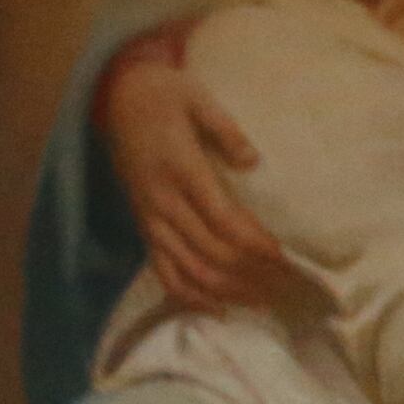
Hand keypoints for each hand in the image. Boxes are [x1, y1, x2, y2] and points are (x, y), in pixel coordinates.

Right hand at [97, 29, 294, 315]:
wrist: (117, 99)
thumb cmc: (165, 95)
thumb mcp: (198, 97)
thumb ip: (226, 130)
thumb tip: (252, 162)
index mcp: (181, 170)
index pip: (224, 220)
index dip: (256, 245)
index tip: (285, 259)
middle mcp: (163, 202)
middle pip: (211, 253)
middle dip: (250, 274)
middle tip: (286, 286)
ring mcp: (151, 220)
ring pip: (188, 271)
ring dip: (226, 291)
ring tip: (260, 302)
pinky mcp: (143, 228)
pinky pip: (163, 273)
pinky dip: (189, 296)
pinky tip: (217, 308)